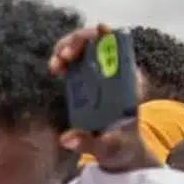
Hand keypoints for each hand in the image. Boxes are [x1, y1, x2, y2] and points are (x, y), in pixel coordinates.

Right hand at [48, 24, 150, 171]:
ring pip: (84, 49)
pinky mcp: (86, 82)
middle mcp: (115, 74)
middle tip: (63, 56)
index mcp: (129, 84)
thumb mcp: (108, 148)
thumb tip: (66, 139)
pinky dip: (62, 59)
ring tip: (55, 65)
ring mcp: (99, 76)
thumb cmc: (120, 148)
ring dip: (67, 48)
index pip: (121, 50)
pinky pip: (74, 62)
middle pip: (99, 44)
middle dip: (79, 42)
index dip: (109, 36)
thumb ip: (89, 143)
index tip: (98, 31)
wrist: (119, 152)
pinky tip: (55, 68)